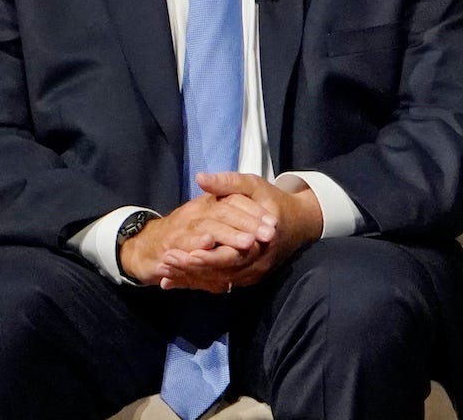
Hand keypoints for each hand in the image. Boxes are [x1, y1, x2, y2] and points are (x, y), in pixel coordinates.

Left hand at [124, 173, 323, 292]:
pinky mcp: (246, 279)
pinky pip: (218, 284)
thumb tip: (201, 178)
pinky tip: (172, 280)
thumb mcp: (254, 186)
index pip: (231, 255)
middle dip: (191, 269)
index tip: (183, 252)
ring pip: (217, 282)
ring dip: (190, 278)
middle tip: (165, 262)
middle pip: (221, 273)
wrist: (298, 223)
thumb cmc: (273, 202)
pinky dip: (196, 282)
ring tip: (164, 272)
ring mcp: (253, 274)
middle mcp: (258, 264)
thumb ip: (227, 183)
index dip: (207, 256)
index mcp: (262, 242)